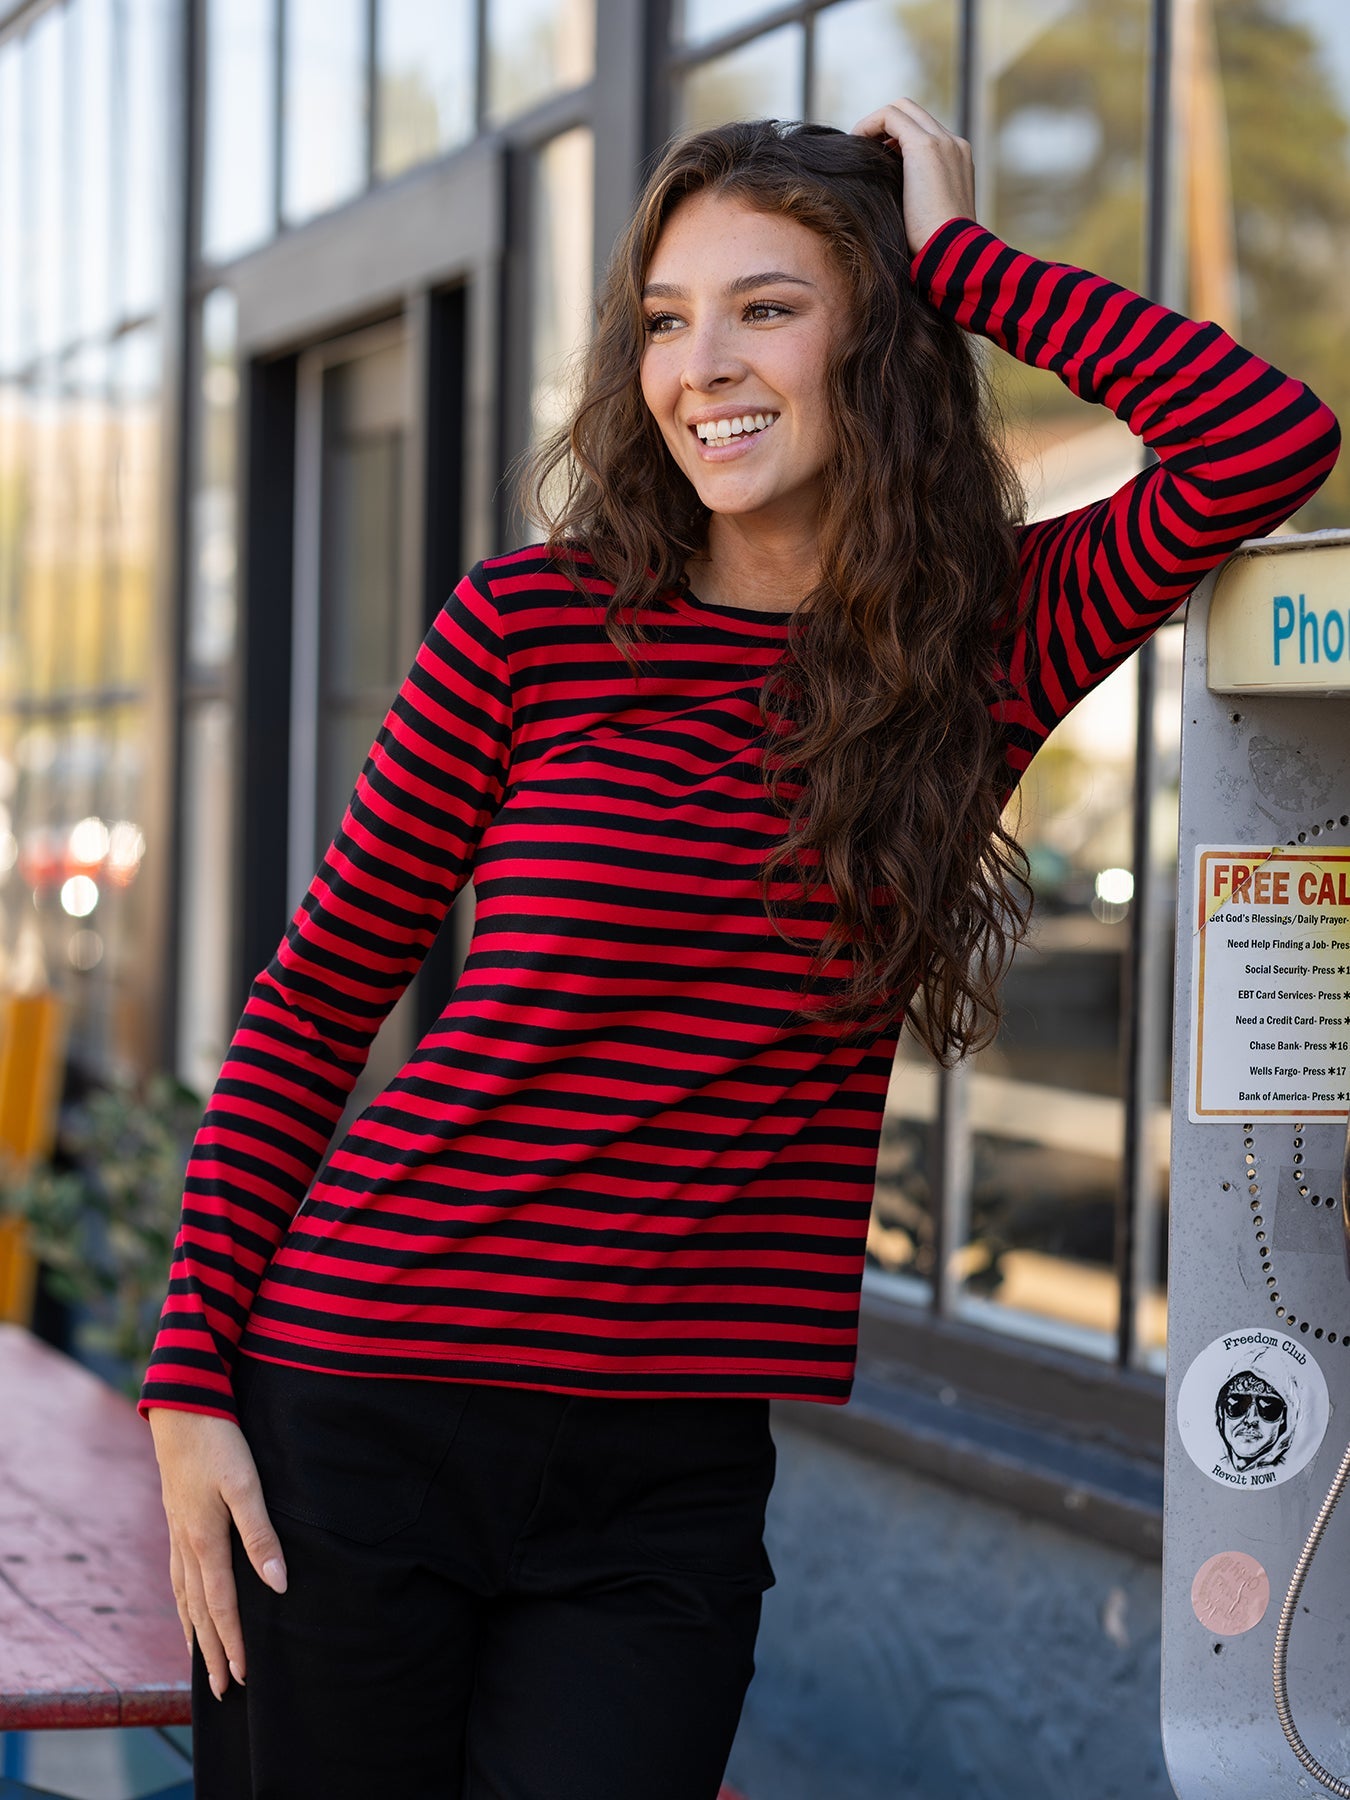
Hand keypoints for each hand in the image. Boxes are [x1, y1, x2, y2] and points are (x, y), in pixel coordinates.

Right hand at [148, 1406, 286, 1699]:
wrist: (182, 1409)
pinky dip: (182, 1601)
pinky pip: (177, 1575)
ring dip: (194, 1631)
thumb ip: (261, 1534)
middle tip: (221, 1690)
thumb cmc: (220, 1443)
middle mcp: (186, 1545)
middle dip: (211, 1651)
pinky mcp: (176, 1520)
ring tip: (200, 1660)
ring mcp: (177, 1534)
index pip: (221, 1606)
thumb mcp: (246, 1485)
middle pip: (199, 1611)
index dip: (233, 1642)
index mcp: (205, 1542)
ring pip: (184, 1596)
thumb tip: (278, 1583)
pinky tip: (186, 1605)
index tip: (242, 1678)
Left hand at [850, 98, 975, 257]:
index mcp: (958, 161)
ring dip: (876, 123)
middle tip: (863, 148)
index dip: (896, 139)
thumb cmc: (935, 247)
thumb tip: (886, 194)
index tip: (876, 159)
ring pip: (902, 109)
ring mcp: (943, 142)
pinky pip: (890, 116)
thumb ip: (915, 196)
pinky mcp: (925, 146)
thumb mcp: (927, 216)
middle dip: (885, 126)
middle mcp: (954, 144)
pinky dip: (870, 125)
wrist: (952, 253)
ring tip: (857, 145)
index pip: (924, 132)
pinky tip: (856, 143)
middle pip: (914, 113)